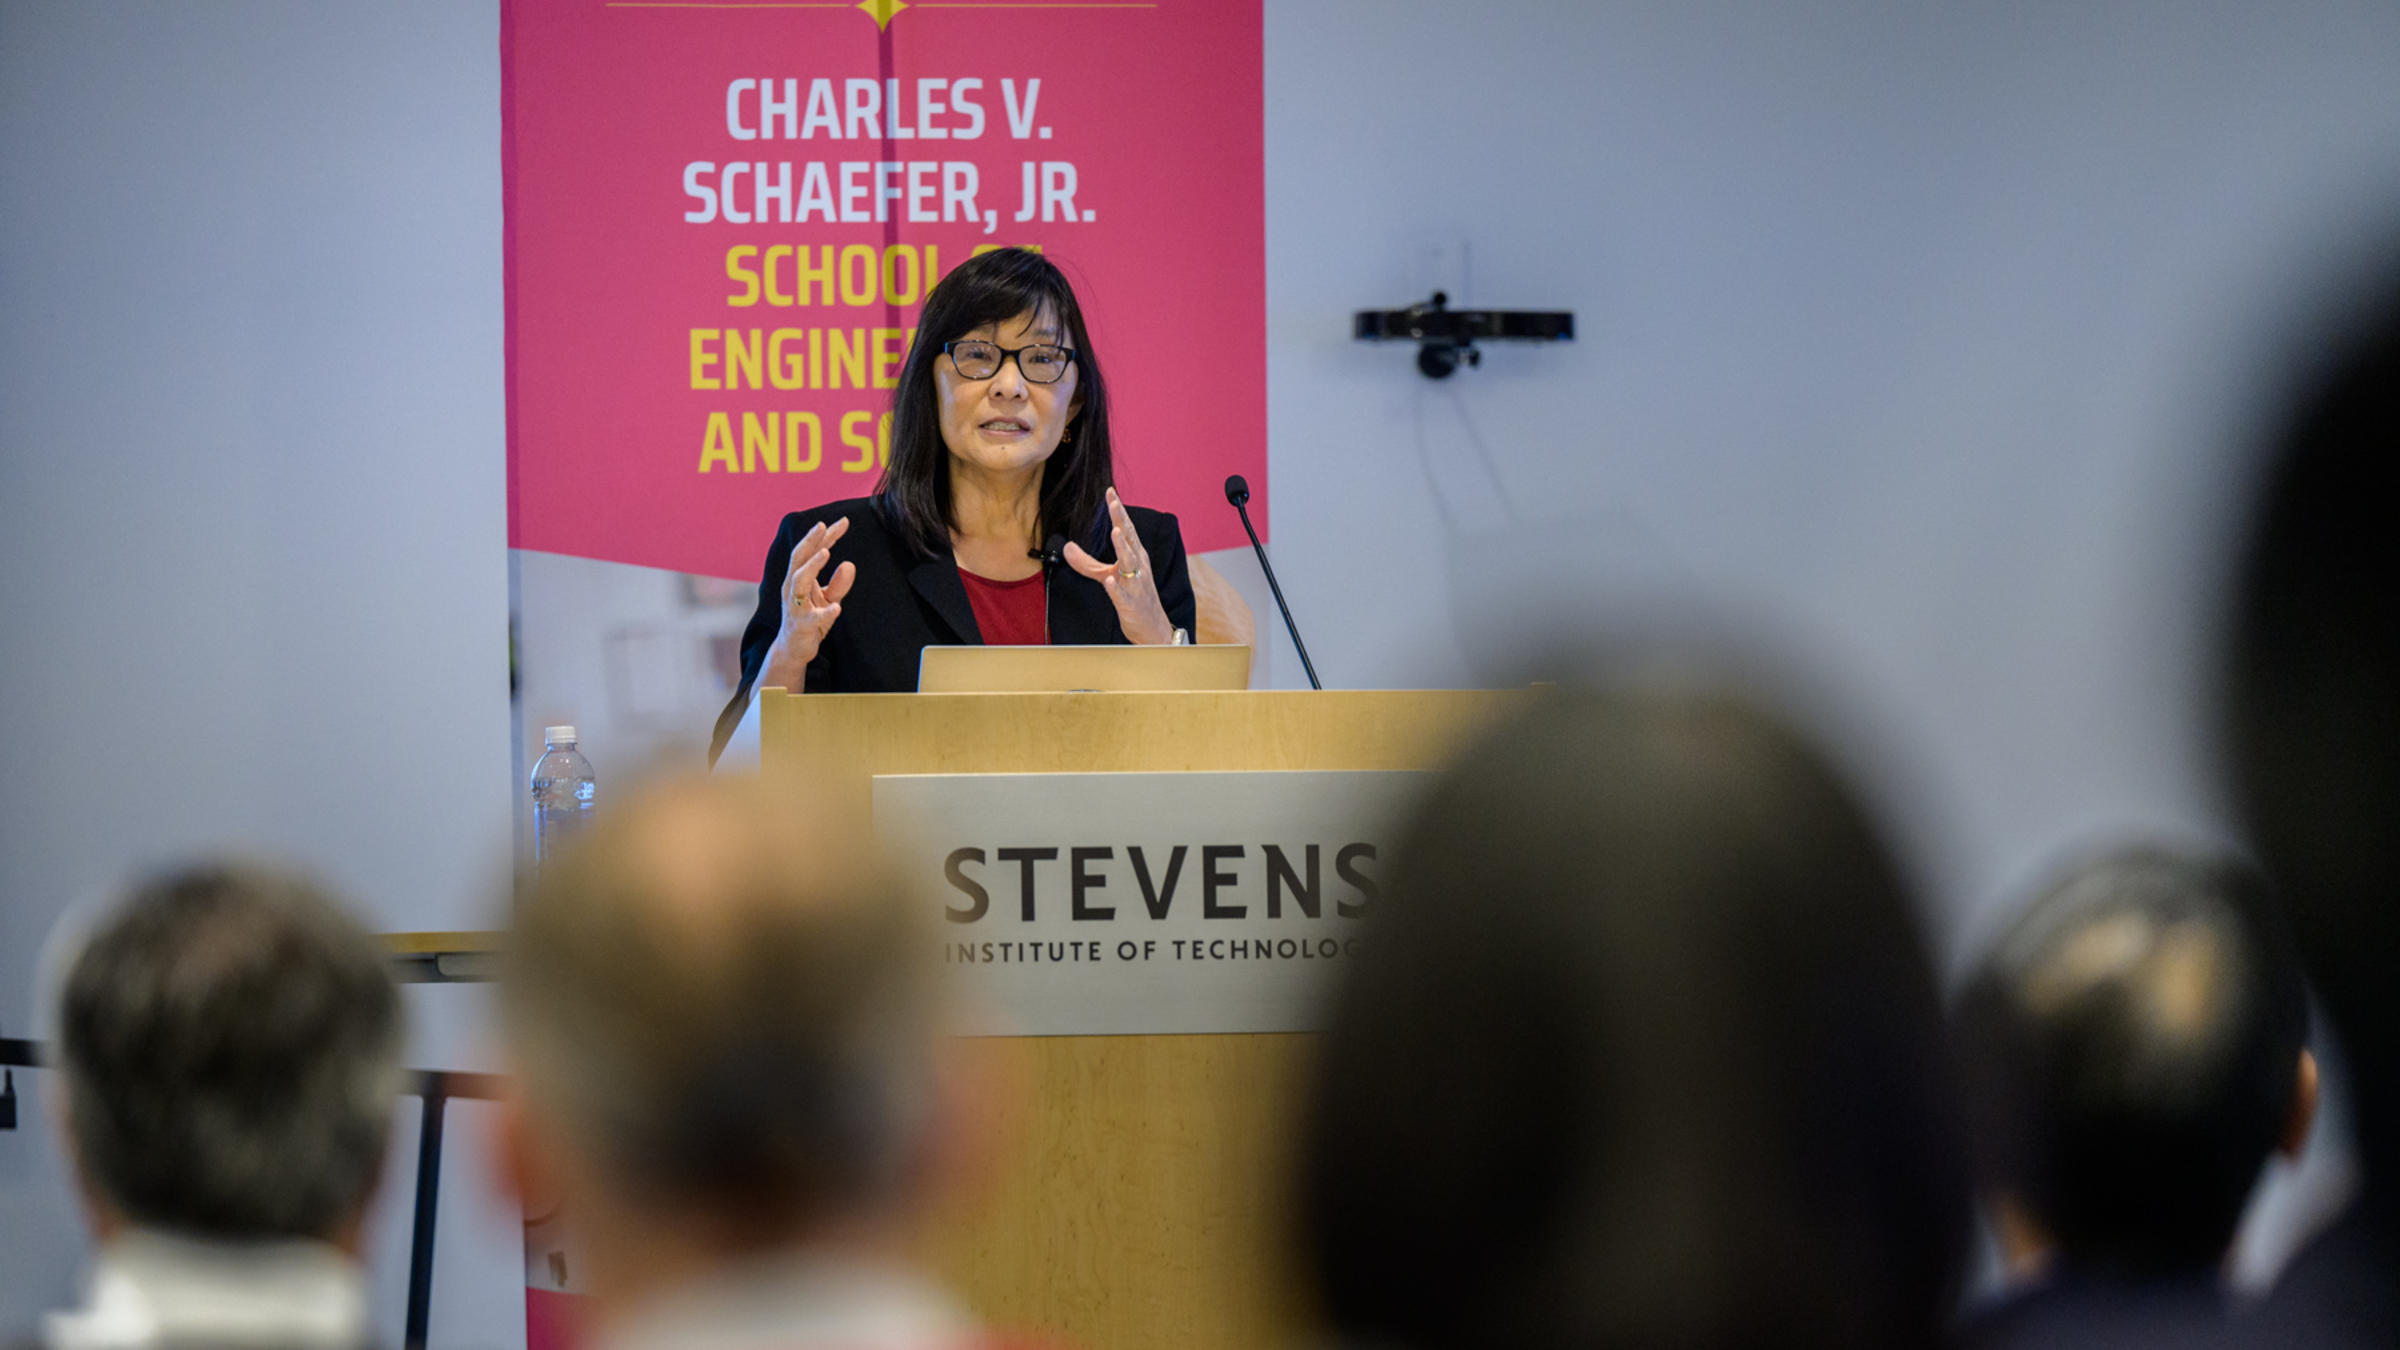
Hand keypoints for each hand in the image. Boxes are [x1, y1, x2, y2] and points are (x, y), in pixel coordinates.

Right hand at [759, 516, 856, 689]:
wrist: (793, 648)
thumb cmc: (810, 618)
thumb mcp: (827, 599)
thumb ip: (838, 583)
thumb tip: (850, 564)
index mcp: (798, 578)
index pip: (811, 551)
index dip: (826, 536)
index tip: (844, 521)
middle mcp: (792, 588)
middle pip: (798, 558)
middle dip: (810, 541)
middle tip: (823, 525)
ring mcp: (795, 605)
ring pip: (798, 581)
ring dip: (812, 566)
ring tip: (826, 553)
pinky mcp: (801, 625)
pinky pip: (812, 618)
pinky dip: (825, 612)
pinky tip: (837, 608)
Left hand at [1063, 487, 1175, 644]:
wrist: (1152, 628)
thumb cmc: (1132, 597)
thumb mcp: (1106, 576)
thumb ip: (1086, 563)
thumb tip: (1066, 546)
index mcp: (1134, 556)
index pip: (1126, 528)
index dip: (1118, 510)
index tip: (1110, 491)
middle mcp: (1138, 566)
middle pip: (1129, 539)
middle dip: (1122, 520)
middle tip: (1114, 502)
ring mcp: (1135, 585)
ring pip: (1130, 564)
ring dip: (1123, 548)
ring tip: (1116, 532)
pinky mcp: (1130, 604)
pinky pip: (1122, 595)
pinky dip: (1116, 587)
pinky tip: (1108, 581)